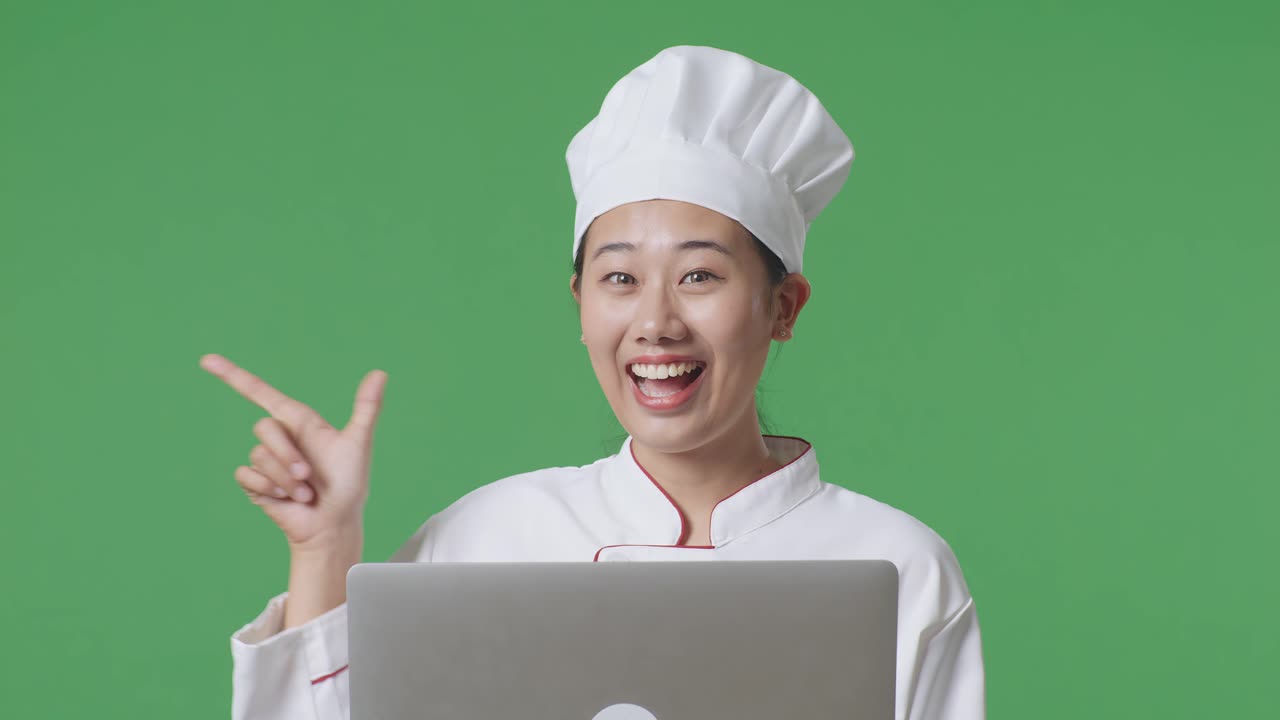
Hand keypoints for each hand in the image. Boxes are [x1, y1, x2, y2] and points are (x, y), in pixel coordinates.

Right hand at [200, 353, 386, 553]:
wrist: (334, 524)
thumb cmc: (349, 485)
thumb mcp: (358, 443)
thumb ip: (366, 408)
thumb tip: (380, 373)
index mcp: (300, 422)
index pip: (261, 393)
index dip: (233, 375)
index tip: (207, 361)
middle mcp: (281, 438)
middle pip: (264, 427)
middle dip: (287, 454)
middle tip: (308, 475)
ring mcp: (266, 461)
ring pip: (258, 455)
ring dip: (284, 478)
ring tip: (305, 493)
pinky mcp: (255, 483)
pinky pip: (247, 475)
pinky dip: (269, 489)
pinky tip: (286, 500)